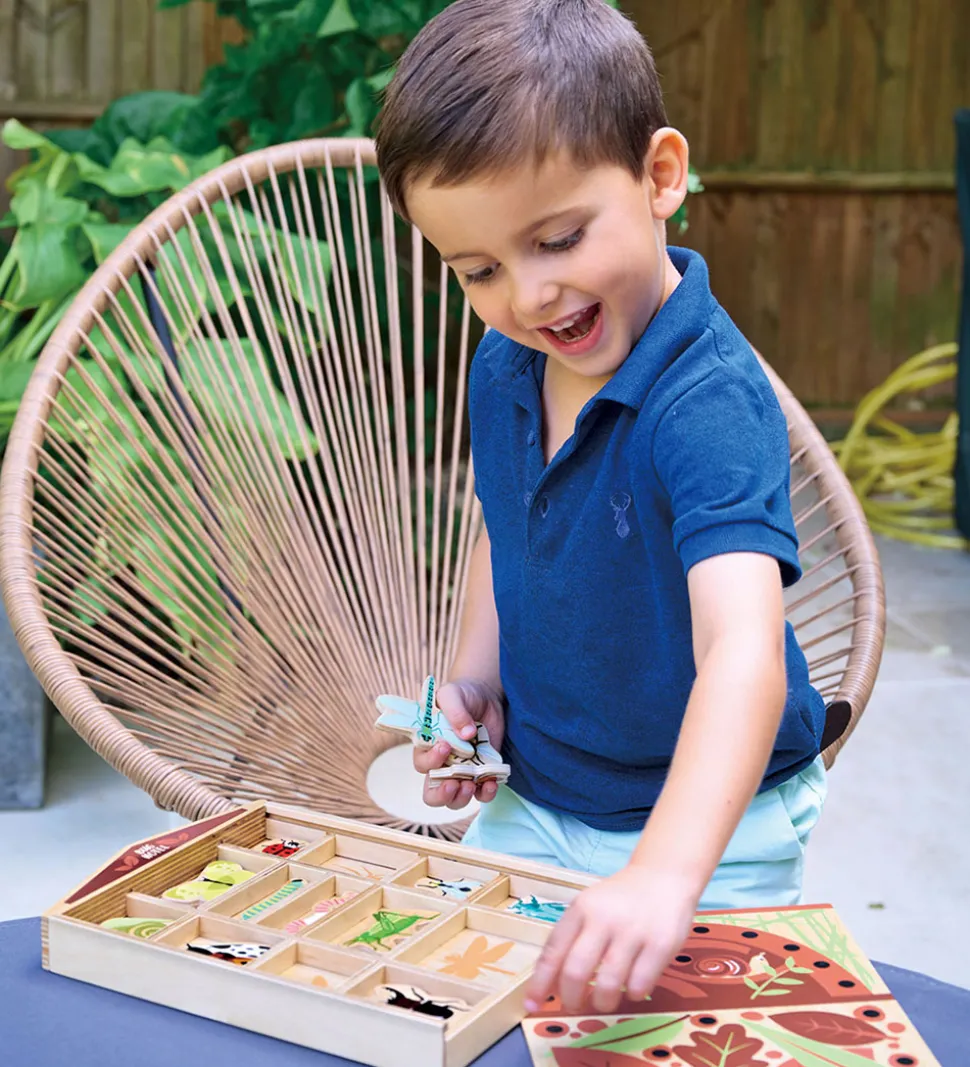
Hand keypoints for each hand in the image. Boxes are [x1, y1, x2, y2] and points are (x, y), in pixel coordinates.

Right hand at [413, 678, 504, 809]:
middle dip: (441, 795)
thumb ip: (454, 709)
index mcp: (428, 746)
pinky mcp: (483, 772)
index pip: (422, 764)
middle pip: (432, 793)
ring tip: (472, 785)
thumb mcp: (453, 693)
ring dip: (462, 798)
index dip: (431, 761)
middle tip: (453, 784)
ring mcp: (463, 771)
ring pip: (455, 799)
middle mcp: (442, 764)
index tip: (445, 746)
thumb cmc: (461, 694)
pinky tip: (492, 783)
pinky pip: (482, 793)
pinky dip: (486, 793)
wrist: (485, 695)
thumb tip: (466, 734)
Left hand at [524, 865, 698, 1014]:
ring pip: (607, 984)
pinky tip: (632, 986)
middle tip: (574, 1006)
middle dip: (571, 999)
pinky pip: (639, 985)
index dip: (540, 982)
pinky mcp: (660, 944)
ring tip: (604, 1001)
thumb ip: (570, 941)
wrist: (663, 877)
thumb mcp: (590, 908)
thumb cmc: (620, 900)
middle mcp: (604, 918)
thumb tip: (548, 985)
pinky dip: (632, 994)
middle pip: (576, 971)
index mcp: (581, 908)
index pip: (553, 950)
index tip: (532, 1004)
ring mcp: (633, 931)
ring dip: (602, 1003)